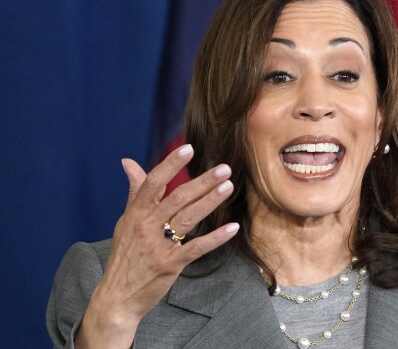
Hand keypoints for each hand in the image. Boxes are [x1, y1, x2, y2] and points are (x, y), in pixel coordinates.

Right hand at [76, 144, 237, 347]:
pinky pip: (196, 247)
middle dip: (203, 181)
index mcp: (136, 213)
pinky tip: (232, 227)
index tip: (189, 149)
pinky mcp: (170, 264)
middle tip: (224, 168)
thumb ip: (134, 192)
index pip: (154, 183)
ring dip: (210, 201)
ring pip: (189, 218)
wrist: (117, 296)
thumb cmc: (125, 255)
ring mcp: (159, 246)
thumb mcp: (125, 222)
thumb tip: (129, 162)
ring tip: (228, 186)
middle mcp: (146, 226)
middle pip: (178, 198)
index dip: (171, 165)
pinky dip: (215, 238)